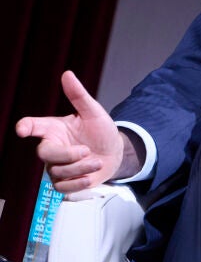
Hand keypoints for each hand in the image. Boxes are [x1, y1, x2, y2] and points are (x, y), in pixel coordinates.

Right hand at [15, 71, 123, 193]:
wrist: (115, 152)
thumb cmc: (101, 131)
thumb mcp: (93, 112)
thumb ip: (79, 95)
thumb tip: (67, 74)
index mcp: (54, 129)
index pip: (33, 126)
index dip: (26, 127)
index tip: (23, 129)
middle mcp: (52, 148)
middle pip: (45, 154)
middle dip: (67, 154)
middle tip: (86, 151)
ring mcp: (56, 166)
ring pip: (58, 172)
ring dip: (80, 168)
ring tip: (97, 161)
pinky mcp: (65, 182)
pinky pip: (63, 188)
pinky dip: (78, 183)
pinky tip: (90, 176)